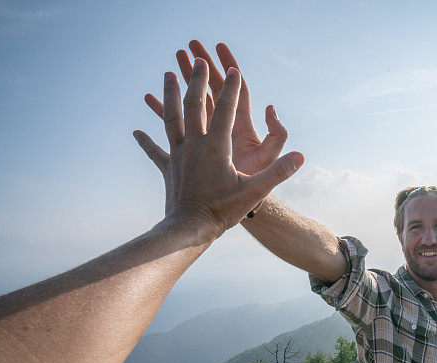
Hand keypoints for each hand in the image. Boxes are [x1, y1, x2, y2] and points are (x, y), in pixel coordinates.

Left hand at [134, 58, 302, 238]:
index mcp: (216, 147)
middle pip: (194, 105)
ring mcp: (178, 155)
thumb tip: (300, 156)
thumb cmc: (223, 210)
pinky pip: (155, 151)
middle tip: (198, 59)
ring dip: (170, 95)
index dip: (231, 89)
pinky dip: (146, 141)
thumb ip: (278, 172)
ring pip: (171, 117)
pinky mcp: (168, 168)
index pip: (225, 110)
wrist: (190, 229)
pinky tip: (136, 132)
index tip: (233, 70)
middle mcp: (194, 145)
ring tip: (168, 74)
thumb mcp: (255, 191)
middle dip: (197, 80)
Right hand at [145, 40, 286, 176]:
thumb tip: (271, 107)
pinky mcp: (191, 152)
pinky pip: (172, 131)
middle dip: (201, 70)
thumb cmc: (254, 186)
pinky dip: (160, 117)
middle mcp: (223, 129)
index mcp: (240, 126)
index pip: (236, 91)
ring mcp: (206, 139)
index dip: (229, 69)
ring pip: (191, 107)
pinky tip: (146, 104)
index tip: (219, 48)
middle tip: (189, 47)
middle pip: (211, 92)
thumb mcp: (267, 158)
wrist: (238, 207)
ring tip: (167, 68)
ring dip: (179, 88)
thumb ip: (275, 135)